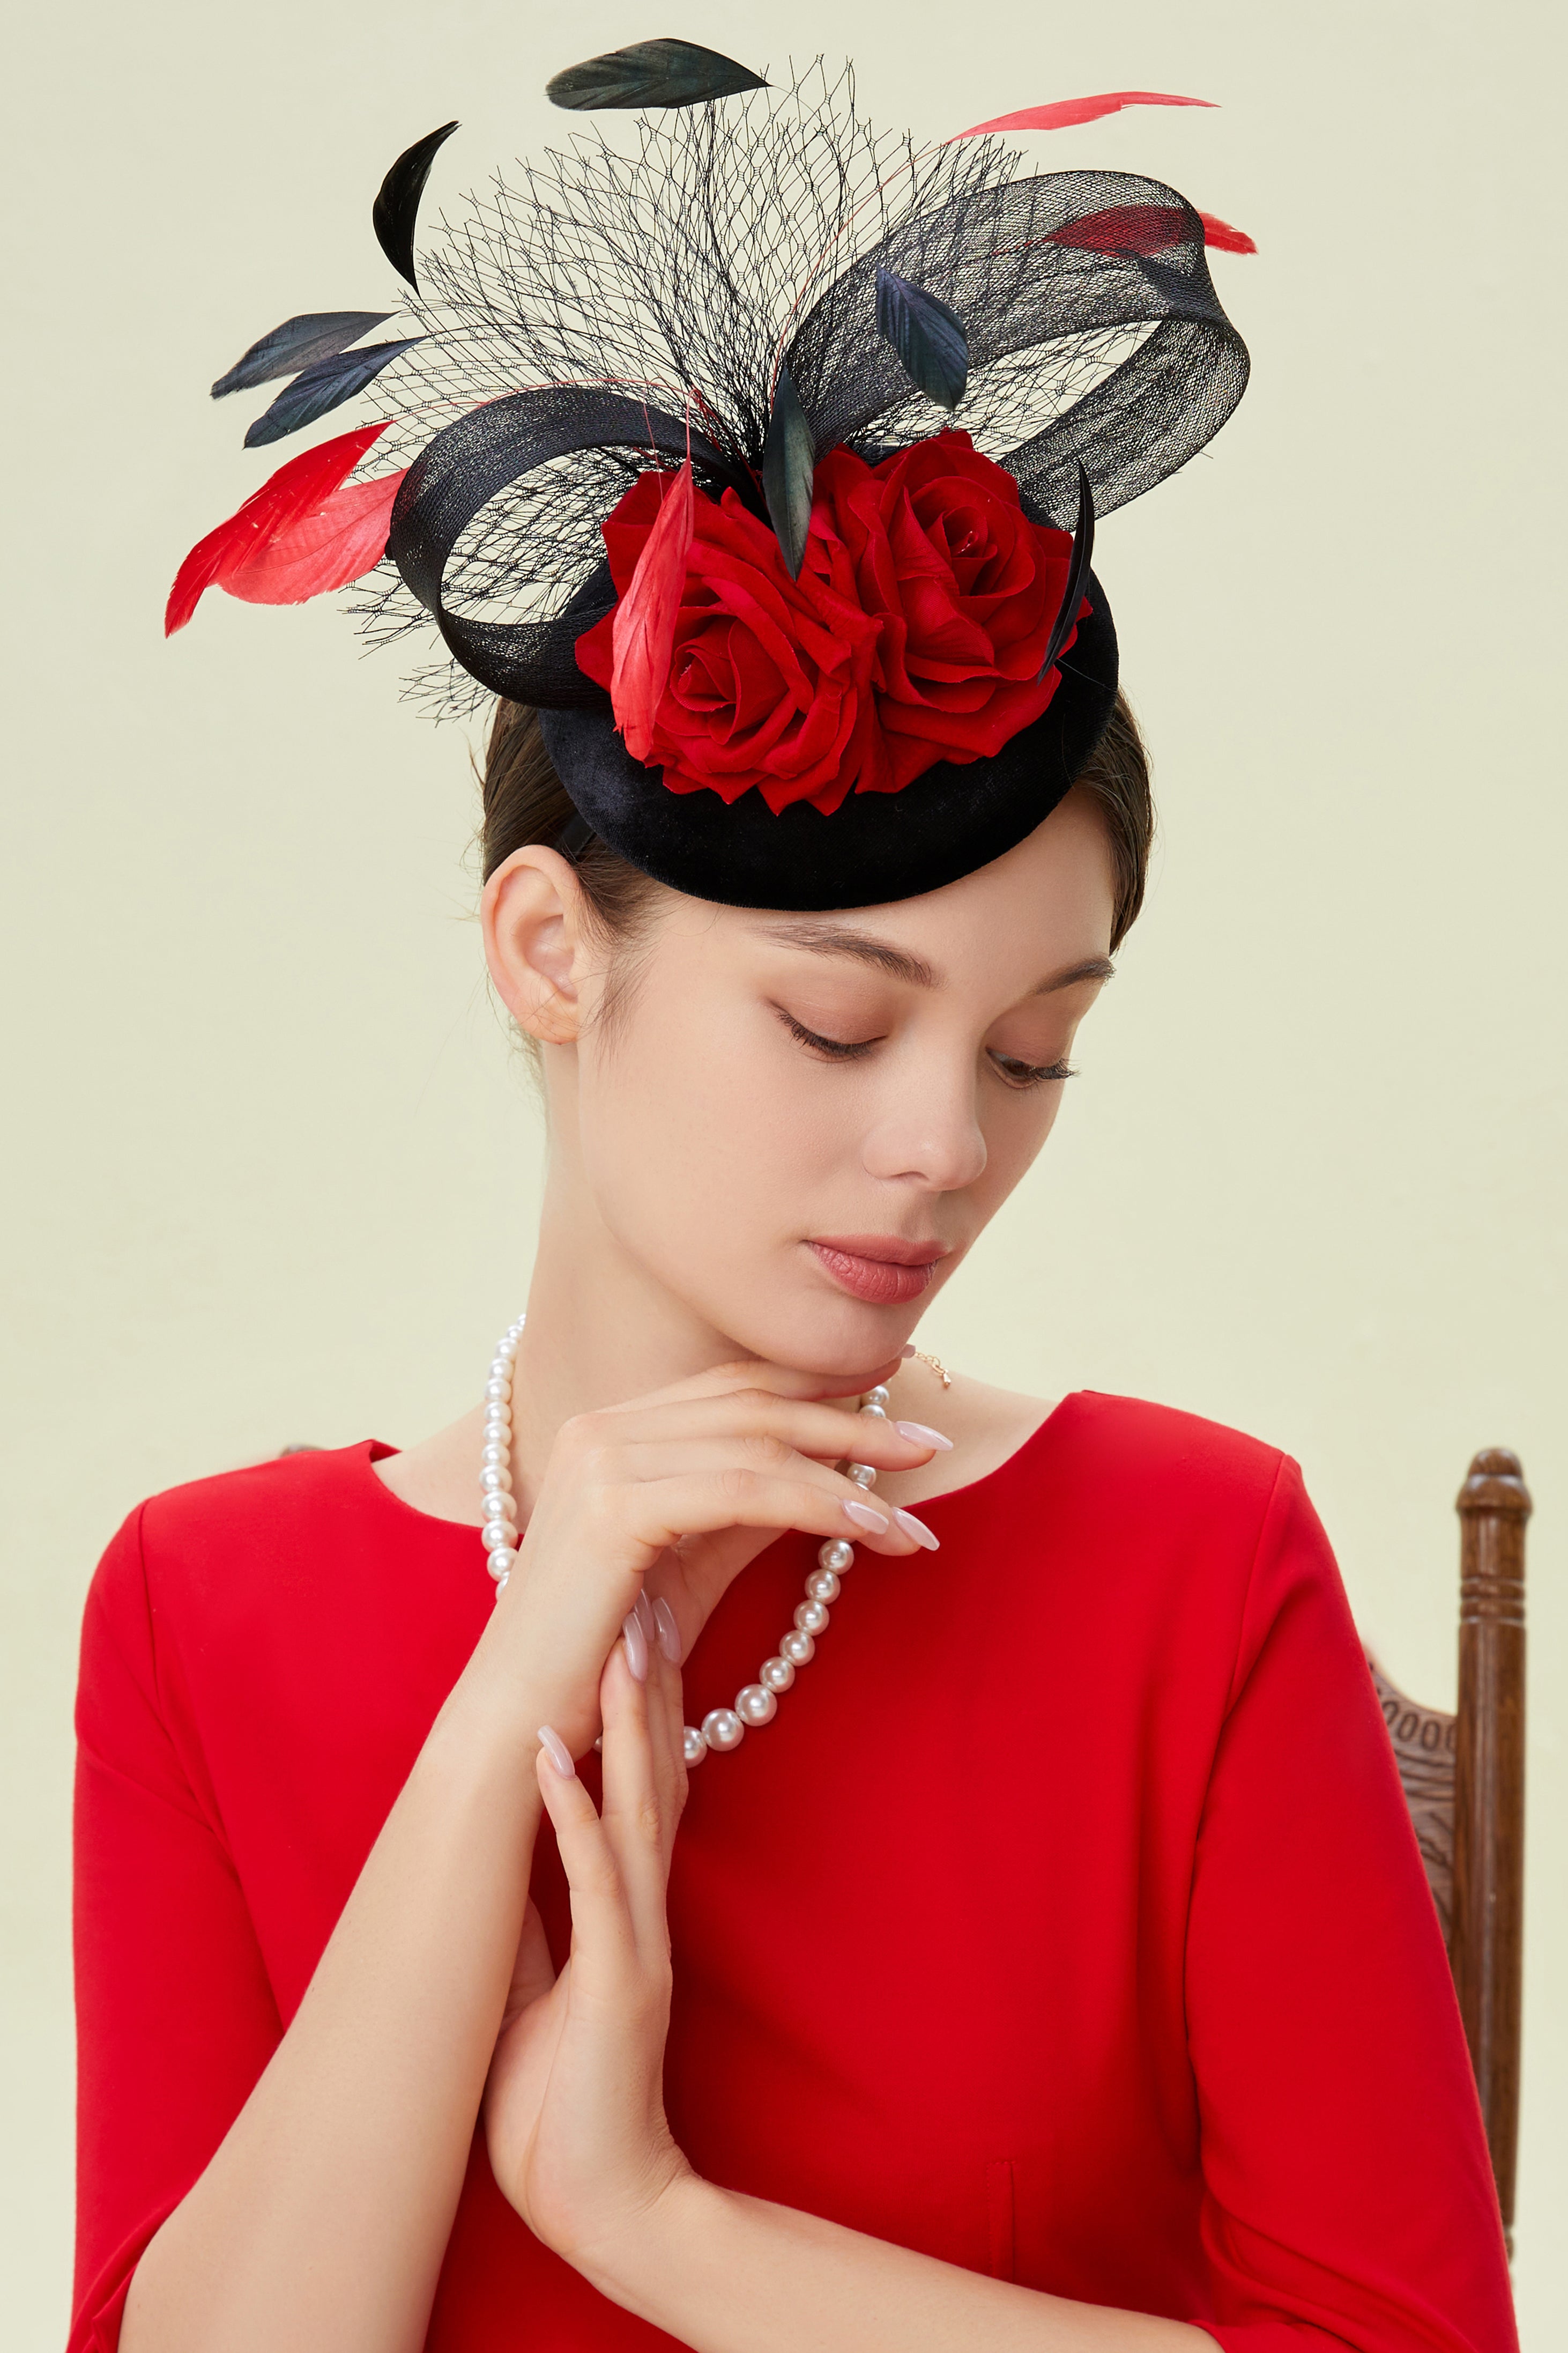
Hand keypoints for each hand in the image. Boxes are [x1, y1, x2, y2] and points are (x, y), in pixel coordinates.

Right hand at [474, 1358, 941, 1757]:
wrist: (525, 1719)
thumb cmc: (609, 1653)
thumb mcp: (693, 1561)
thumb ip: (748, 1507)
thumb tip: (830, 1474)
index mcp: (610, 1429)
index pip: (734, 1386)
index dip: (817, 1382)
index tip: (893, 1387)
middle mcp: (600, 1428)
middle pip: (753, 1403)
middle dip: (851, 1419)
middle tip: (929, 1443)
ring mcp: (600, 1461)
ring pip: (755, 1445)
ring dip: (850, 1472)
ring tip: (917, 1511)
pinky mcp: (611, 1509)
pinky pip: (741, 1491)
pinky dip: (817, 1504)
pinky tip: (871, 1528)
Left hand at [483, 1632, 692, 2273]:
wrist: (608, 2201)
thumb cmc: (567, 2100)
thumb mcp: (548, 1982)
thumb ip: (546, 1912)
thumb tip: (516, 1849)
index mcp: (629, 1903)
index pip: (644, 1781)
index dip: (642, 1700)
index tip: (637, 1617)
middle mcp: (644, 1904)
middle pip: (659, 1769)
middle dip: (651, 1680)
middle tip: (647, 1588)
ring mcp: (637, 1937)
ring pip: (640, 1805)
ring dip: (627, 1720)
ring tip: (619, 1636)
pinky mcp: (617, 1980)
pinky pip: (595, 1882)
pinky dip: (573, 1813)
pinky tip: (553, 1757)